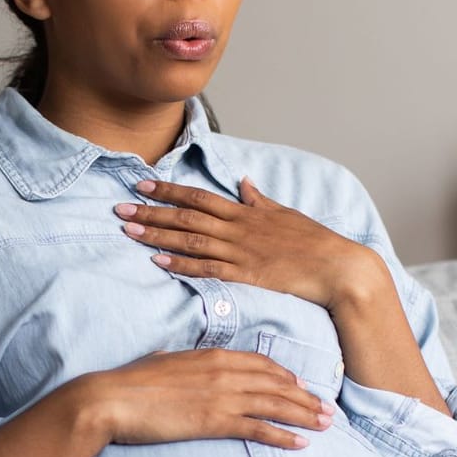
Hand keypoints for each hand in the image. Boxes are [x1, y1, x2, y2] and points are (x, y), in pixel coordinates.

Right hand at [84, 348, 334, 449]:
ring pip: (275, 404)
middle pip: (276, 384)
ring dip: (304, 415)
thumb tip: (168, 355)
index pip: (260, 363)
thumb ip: (172, 358)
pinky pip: (259, 428)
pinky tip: (301, 443)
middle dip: (305, 397)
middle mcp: (224, 372)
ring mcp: (222, 396)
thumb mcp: (157, 361)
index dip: (285, 375)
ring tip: (325, 425)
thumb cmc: (129, 382)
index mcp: (212, 355)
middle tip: (327, 408)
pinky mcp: (215, 421)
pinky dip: (283, 436)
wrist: (111, 399)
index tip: (301, 385)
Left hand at [114, 177, 385, 310]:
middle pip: (186, 217)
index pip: (198, 196)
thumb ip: (258, 199)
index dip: (168, 190)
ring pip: (190, 241)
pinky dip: (181, 264)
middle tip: (119, 208)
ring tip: (129, 232)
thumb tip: (243, 182)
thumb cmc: (314, 241)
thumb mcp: (284, 213)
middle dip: (151, 212)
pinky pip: (206, 268)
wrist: (337, 267)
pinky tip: (158, 261)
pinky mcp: (246, 275)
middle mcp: (238, 228)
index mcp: (245, 212)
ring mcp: (240, 252)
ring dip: (157, 236)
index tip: (142, 184)